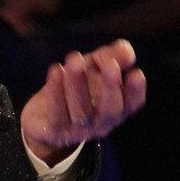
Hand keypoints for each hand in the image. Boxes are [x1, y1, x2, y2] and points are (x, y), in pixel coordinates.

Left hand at [20, 40, 145, 162]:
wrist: (43, 119)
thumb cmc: (76, 88)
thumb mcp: (93, 69)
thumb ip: (109, 57)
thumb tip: (125, 48)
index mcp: (116, 108)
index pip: (133, 103)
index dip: (136, 91)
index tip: (136, 73)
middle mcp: (101, 123)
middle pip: (110, 110)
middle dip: (110, 86)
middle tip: (109, 64)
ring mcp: (78, 131)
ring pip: (82, 112)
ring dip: (78, 84)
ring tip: (75, 58)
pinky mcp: (55, 131)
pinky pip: (57, 115)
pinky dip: (56, 92)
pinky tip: (56, 70)